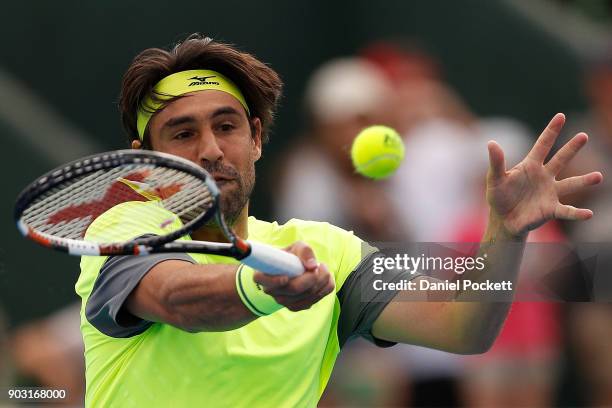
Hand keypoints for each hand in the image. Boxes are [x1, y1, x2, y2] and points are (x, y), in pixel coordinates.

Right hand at [253, 241, 334, 310]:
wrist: (294, 268)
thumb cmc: (292, 256)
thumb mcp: (297, 247)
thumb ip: (304, 251)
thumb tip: (312, 266)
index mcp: (263, 275)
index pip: (264, 281)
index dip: (274, 281)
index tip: (286, 277)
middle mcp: (272, 291)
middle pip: (294, 289)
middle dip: (312, 277)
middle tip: (319, 265)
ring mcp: (284, 302)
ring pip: (307, 295)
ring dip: (321, 281)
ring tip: (322, 268)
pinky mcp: (298, 306)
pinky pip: (315, 300)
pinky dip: (324, 288)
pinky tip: (324, 278)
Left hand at [486, 113, 602, 236]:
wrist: (504, 220)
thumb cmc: (499, 197)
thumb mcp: (495, 179)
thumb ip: (496, 162)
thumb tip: (491, 143)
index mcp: (531, 166)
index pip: (543, 145)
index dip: (551, 131)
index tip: (561, 116)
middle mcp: (545, 176)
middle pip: (560, 159)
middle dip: (572, 148)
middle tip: (583, 136)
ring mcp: (550, 192)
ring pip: (571, 184)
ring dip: (584, 181)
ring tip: (598, 177)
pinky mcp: (552, 209)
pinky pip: (567, 211)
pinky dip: (577, 213)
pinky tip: (588, 213)